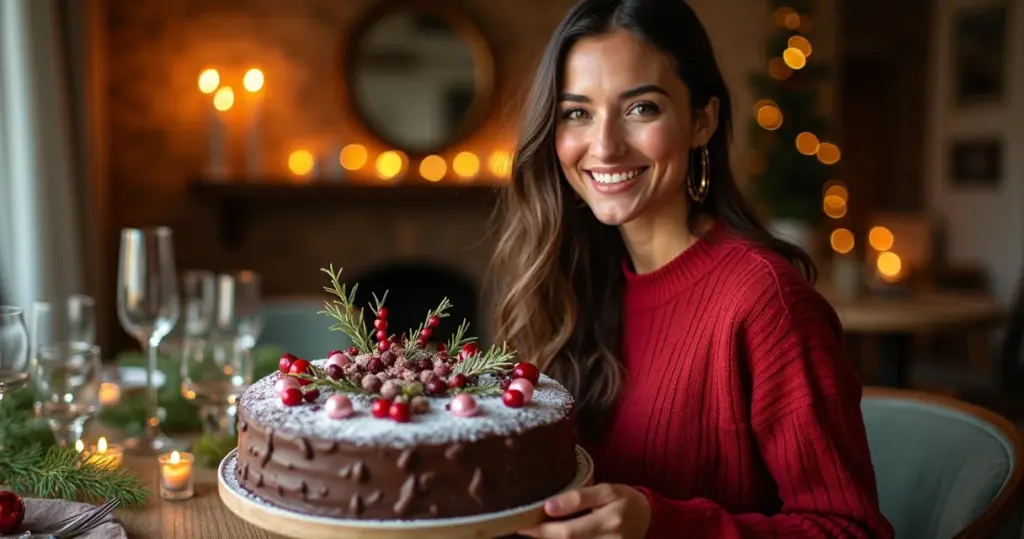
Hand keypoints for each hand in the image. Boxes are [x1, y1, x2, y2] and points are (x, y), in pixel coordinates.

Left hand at [518, 483, 650, 538]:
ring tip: (535, 531)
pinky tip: (553, 535)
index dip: (541, 530)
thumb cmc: (625, 500)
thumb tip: (549, 506)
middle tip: (522, 527)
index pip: (567, 532)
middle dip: (541, 536)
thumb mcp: (607, 490)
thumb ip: (579, 497)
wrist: (649, 519)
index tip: (521, 523)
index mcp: (609, 521)